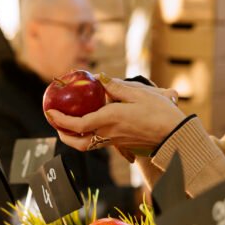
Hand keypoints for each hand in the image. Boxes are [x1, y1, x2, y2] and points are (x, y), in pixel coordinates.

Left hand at [45, 76, 185, 153]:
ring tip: (66, 125)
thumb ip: (117, 87)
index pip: (78, 123)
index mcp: (110, 119)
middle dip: (63, 133)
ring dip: (73, 137)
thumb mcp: (139, 94)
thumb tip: (100, 79)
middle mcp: (109, 133)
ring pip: (87, 145)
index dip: (61, 119)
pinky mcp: (121, 143)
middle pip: (78, 142)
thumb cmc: (160, 112)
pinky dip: (86, 136)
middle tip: (54, 122)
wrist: (175, 133)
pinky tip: (88, 125)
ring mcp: (115, 140)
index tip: (49, 111)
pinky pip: (98, 142)